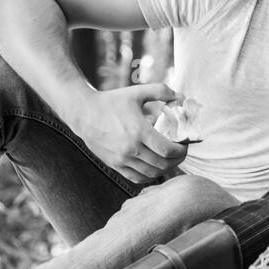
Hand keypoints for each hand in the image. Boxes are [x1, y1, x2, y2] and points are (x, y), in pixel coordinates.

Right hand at [68, 83, 188, 183]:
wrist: (83, 112)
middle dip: (178, 160)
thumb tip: (179, 95)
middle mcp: (131, 149)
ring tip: (170, 159)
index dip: (182, 150)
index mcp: (139, 132)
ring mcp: (122, 159)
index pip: (168, 150)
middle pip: (163, 164)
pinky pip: (137, 178)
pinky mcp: (114, 165)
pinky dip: (149, 176)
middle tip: (181, 152)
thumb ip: (160, 91)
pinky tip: (154, 167)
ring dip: (165, 169)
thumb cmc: (111, 101)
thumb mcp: (136, 92)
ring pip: (151, 174)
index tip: (185, 144)